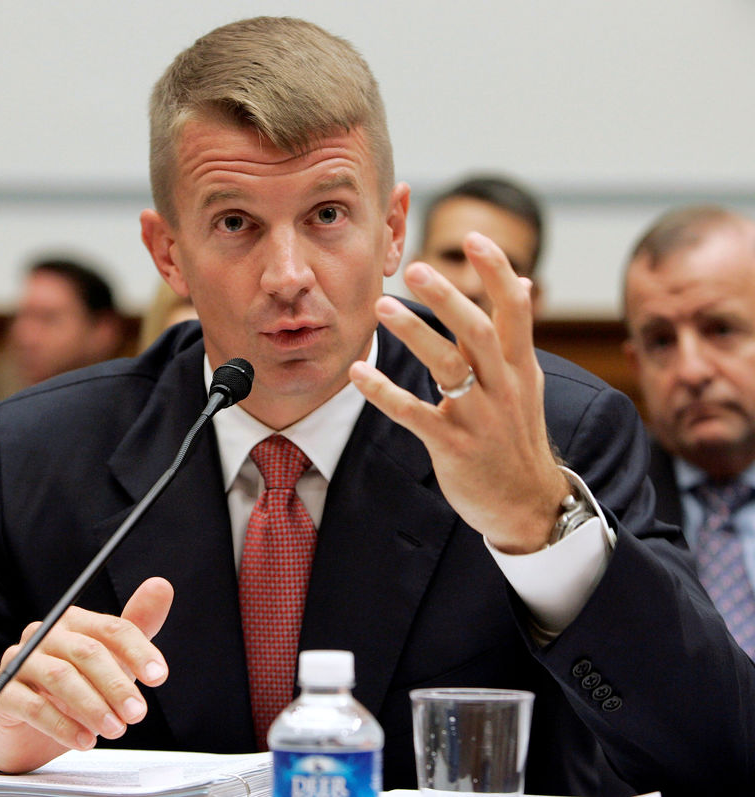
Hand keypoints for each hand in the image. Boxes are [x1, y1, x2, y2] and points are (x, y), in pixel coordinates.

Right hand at [0, 577, 173, 773]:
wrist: (28, 725)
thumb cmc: (78, 682)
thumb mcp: (114, 656)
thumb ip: (139, 624)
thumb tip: (162, 585)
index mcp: (75, 620)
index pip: (112, 628)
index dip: (139, 652)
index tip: (158, 676)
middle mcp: (45, 634)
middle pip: (88, 652)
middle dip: (117, 685)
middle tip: (138, 713)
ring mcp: (19, 661)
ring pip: (61, 678)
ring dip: (93, 706)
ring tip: (115, 729)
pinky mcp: (1, 692)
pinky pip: (32, 706)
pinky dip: (63, 725)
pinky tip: (85, 739)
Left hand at [350, 232, 567, 553]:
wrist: (527, 502)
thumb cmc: (518, 434)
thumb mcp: (527, 381)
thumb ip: (516, 332)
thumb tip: (523, 280)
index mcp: (519, 365)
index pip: (515, 308)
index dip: (496, 271)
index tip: (473, 238)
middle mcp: (503, 386)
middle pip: (477, 331)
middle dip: (448, 297)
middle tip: (415, 268)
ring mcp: (479, 417)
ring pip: (447, 367)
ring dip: (414, 335)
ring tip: (381, 308)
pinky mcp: (453, 446)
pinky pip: (415, 414)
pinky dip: (385, 393)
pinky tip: (357, 375)